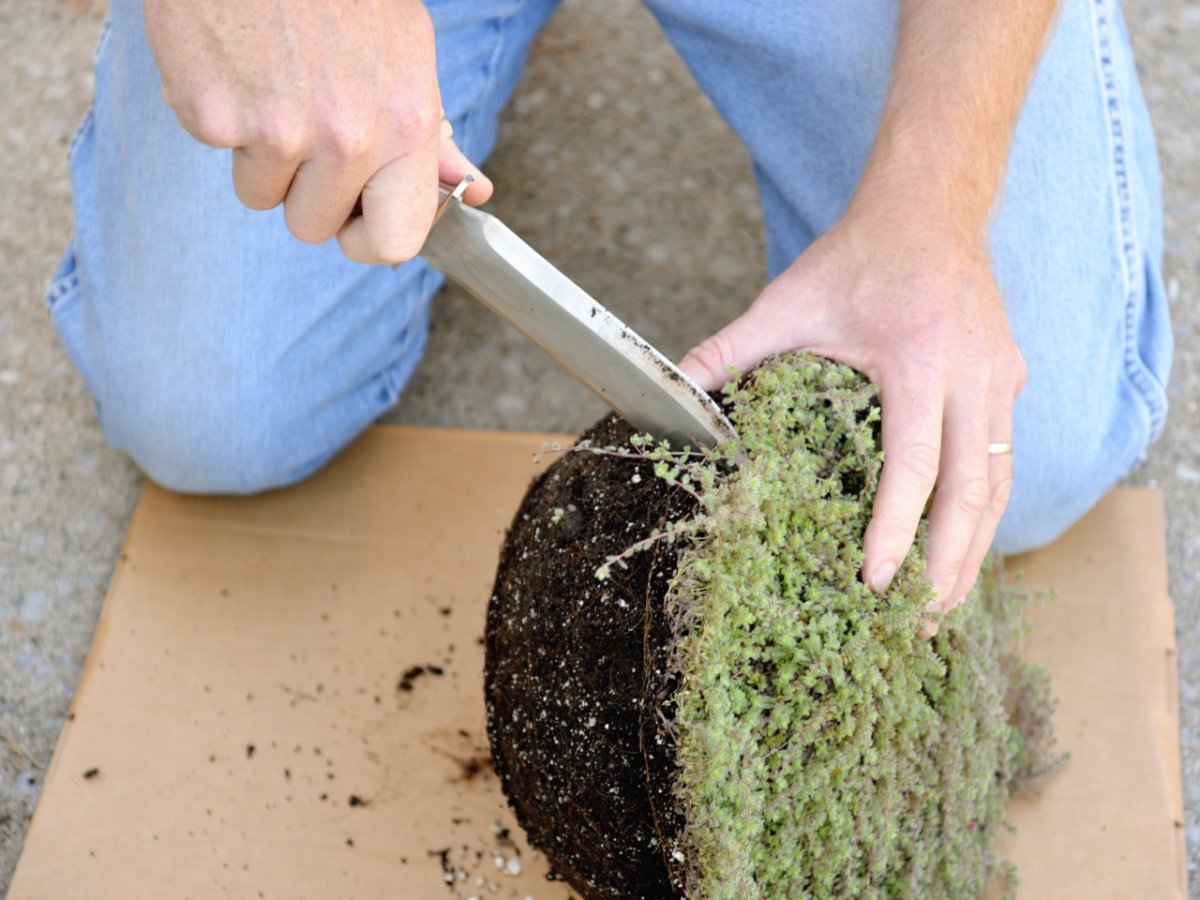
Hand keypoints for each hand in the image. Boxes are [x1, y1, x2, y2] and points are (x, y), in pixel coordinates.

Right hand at [143, 0, 491, 263]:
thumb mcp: (407, 53)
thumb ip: (430, 135)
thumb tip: (468, 190)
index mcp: (406, 127)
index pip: (394, 242)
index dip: (367, 240)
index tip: (354, 221)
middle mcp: (347, 138)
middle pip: (314, 227)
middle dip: (306, 191)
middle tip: (305, 127)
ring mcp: (276, 130)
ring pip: (261, 196)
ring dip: (262, 156)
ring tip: (273, 86)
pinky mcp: (213, 114)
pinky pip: (218, 151)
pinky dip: (221, 116)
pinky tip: (239, 66)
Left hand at [677, 203, 1025, 628]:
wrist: (930, 207)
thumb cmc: (858, 255)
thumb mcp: (787, 300)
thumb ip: (728, 351)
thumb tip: (672, 395)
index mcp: (918, 358)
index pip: (915, 463)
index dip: (897, 529)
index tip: (875, 582)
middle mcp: (973, 374)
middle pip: (974, 492)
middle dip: (948, 565)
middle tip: (918, 623)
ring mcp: (1002, 379)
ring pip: (999, 486)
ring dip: (974, 551)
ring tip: (943, 606)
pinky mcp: (1011, 383)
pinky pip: (1002, 462)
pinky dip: (984, 513)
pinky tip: (961, 550)